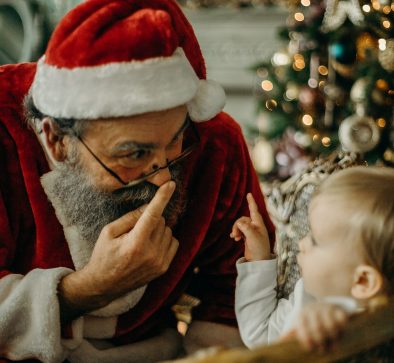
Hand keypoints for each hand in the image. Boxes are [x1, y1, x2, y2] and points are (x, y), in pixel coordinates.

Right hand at [59, 181, 178, 314]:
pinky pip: (174, 242)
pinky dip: (165, 239)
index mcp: (135, 243)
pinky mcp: (164, 268)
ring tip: (141, 240)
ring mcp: (159, 262)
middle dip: (150, 219)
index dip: (162, 197)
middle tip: (134, 231)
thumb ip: (130, 217)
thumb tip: (149, 206)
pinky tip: (151, 245)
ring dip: (158, 229)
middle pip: (161, 221)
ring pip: (168, 230)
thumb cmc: (103, 255)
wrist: (104, 285)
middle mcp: (151, 253)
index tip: (170, 184)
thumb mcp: (109, 231)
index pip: (152, 214)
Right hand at [230, 193, 269, 260]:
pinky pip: (239, 230)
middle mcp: (255, 226)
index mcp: (259, 224)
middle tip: (235, 235)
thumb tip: (239, 222)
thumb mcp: (252, 237)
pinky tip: (234, 238)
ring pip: (240, 225)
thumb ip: (246, 228)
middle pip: (242, 219)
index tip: (249, 194)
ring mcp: (251, 232)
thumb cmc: (259, 248)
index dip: (251, 202)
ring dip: (236, 230)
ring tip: (235, 238)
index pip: (254, 210)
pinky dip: (236, 233)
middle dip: (237, 225)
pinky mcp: (247, 237)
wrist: (259, 261)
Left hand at [294, 302, 348, 350]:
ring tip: (332, 346)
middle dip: (320, 340)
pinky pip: (341, 318)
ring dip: (332, 337)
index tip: (310, 348)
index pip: (302, 325)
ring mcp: (326, 308)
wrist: (320, 305)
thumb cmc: (308, 321)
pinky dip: (342, 327)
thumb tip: (280, 341)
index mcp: (301, 314)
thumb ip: (291, 333)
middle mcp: (313, 310)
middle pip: (317, 327)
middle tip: (322, 349)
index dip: (306, 338)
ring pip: (330, 324)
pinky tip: (340, 334)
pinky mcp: (337, 309)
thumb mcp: (298, 325)